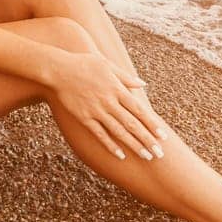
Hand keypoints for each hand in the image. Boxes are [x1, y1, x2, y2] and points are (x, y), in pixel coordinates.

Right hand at [46, 50, 171, 162]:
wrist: (58, 70)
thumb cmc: (84, 64)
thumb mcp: (107, 65)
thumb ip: (125, 77)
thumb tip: (143, 84)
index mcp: (117, 89)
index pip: (139, 110)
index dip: (152, 124)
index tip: (163, 136)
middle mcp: (109, 102)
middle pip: (132, 124)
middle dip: (147, 140)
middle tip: (160, 154)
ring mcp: (96, 111)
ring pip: (119, 132)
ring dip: (134, 145)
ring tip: (146, 157)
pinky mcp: (84, 118)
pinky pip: (99, 134)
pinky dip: (110, 145)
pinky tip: (121, 155)